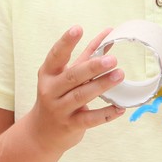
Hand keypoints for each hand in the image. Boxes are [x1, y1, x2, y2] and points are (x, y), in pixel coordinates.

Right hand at [24, 26, 124, 153]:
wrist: (41, 133)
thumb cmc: (57, 97)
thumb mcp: (64, 75)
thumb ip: (86, 56)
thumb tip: (107, 34)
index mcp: (48, 74)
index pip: (56, 55)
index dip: (66, 42)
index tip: (78, 28)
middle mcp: (51, 90)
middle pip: (72, 76)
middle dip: (93, 67)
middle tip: (113, 59)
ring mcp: (59, 109)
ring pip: (81, 96)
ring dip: (102, 85)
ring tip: (120, 75)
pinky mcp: (70, 125)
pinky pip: (90, 119)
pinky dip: (106, 114)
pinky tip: (120, 108)